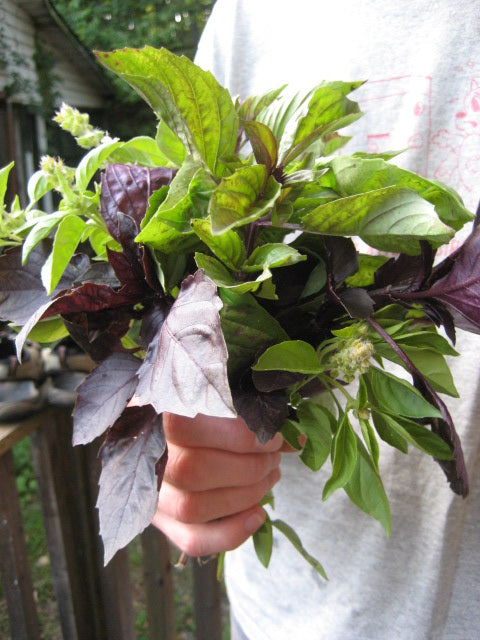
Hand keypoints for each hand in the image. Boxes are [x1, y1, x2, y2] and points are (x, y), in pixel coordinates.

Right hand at [152, 412, 286, 556]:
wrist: (148, 423)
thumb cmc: (190, 401)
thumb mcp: (211, 391)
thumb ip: (245, 408)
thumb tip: (297, 436)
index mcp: (154, 414)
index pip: (195, 429)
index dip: (245, 434)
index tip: (273, 432)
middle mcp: (145, 457)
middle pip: (198, 470)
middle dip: (251, 465)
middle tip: (275, 454)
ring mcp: (150, 493)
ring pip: (194, 508)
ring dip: (246, 495)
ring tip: (271, 474)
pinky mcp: (159, 519)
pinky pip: (191, 540)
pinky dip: (230, 535)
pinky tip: (258, 515)